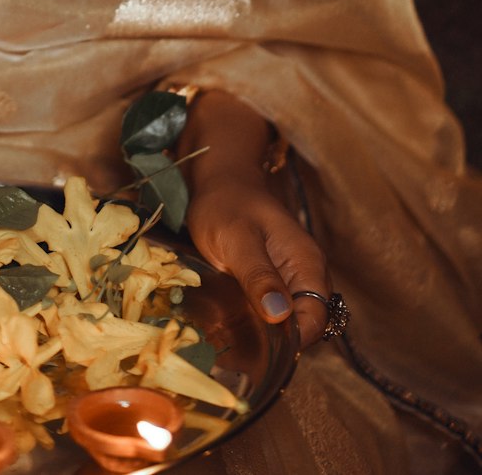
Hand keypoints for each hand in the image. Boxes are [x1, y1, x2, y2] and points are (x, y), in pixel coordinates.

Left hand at [185, 170, 332, 348]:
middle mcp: (305, 276)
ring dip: (266, 336)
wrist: (220, 181)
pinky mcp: (271, 283)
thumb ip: (258, 275)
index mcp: (307, 265)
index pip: (315, 319)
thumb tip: (280, 316)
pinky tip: (233, 329)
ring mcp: (288, 280)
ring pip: (287, 322)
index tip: (262, 352)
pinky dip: (257, 323)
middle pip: (304, 325)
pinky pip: (272, 312)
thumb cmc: (227, 204)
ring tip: (234, 345)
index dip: (294, 341)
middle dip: (278, 344)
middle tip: (241, 354)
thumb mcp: (237, 239)